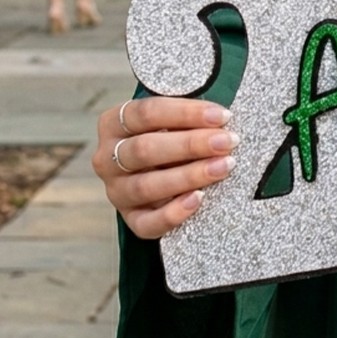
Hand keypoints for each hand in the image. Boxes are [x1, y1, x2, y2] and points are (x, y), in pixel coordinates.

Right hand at [92, 97, 238, 239]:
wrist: (163, 163)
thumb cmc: (174, 131)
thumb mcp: (175, 116)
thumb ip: (188, 113)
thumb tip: (221, 116)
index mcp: (114, 123)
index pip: (146, 113)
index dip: (186, 113)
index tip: (222, 115)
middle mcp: (107, 158)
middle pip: (144, 149)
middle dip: (191, 144)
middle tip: (227, 141)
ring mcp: (117, 191)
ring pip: (147, 186)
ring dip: (189, 175)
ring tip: (224, 166)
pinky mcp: (131, 219)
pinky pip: (147, 224)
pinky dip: (173, 213)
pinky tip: (198, 198)